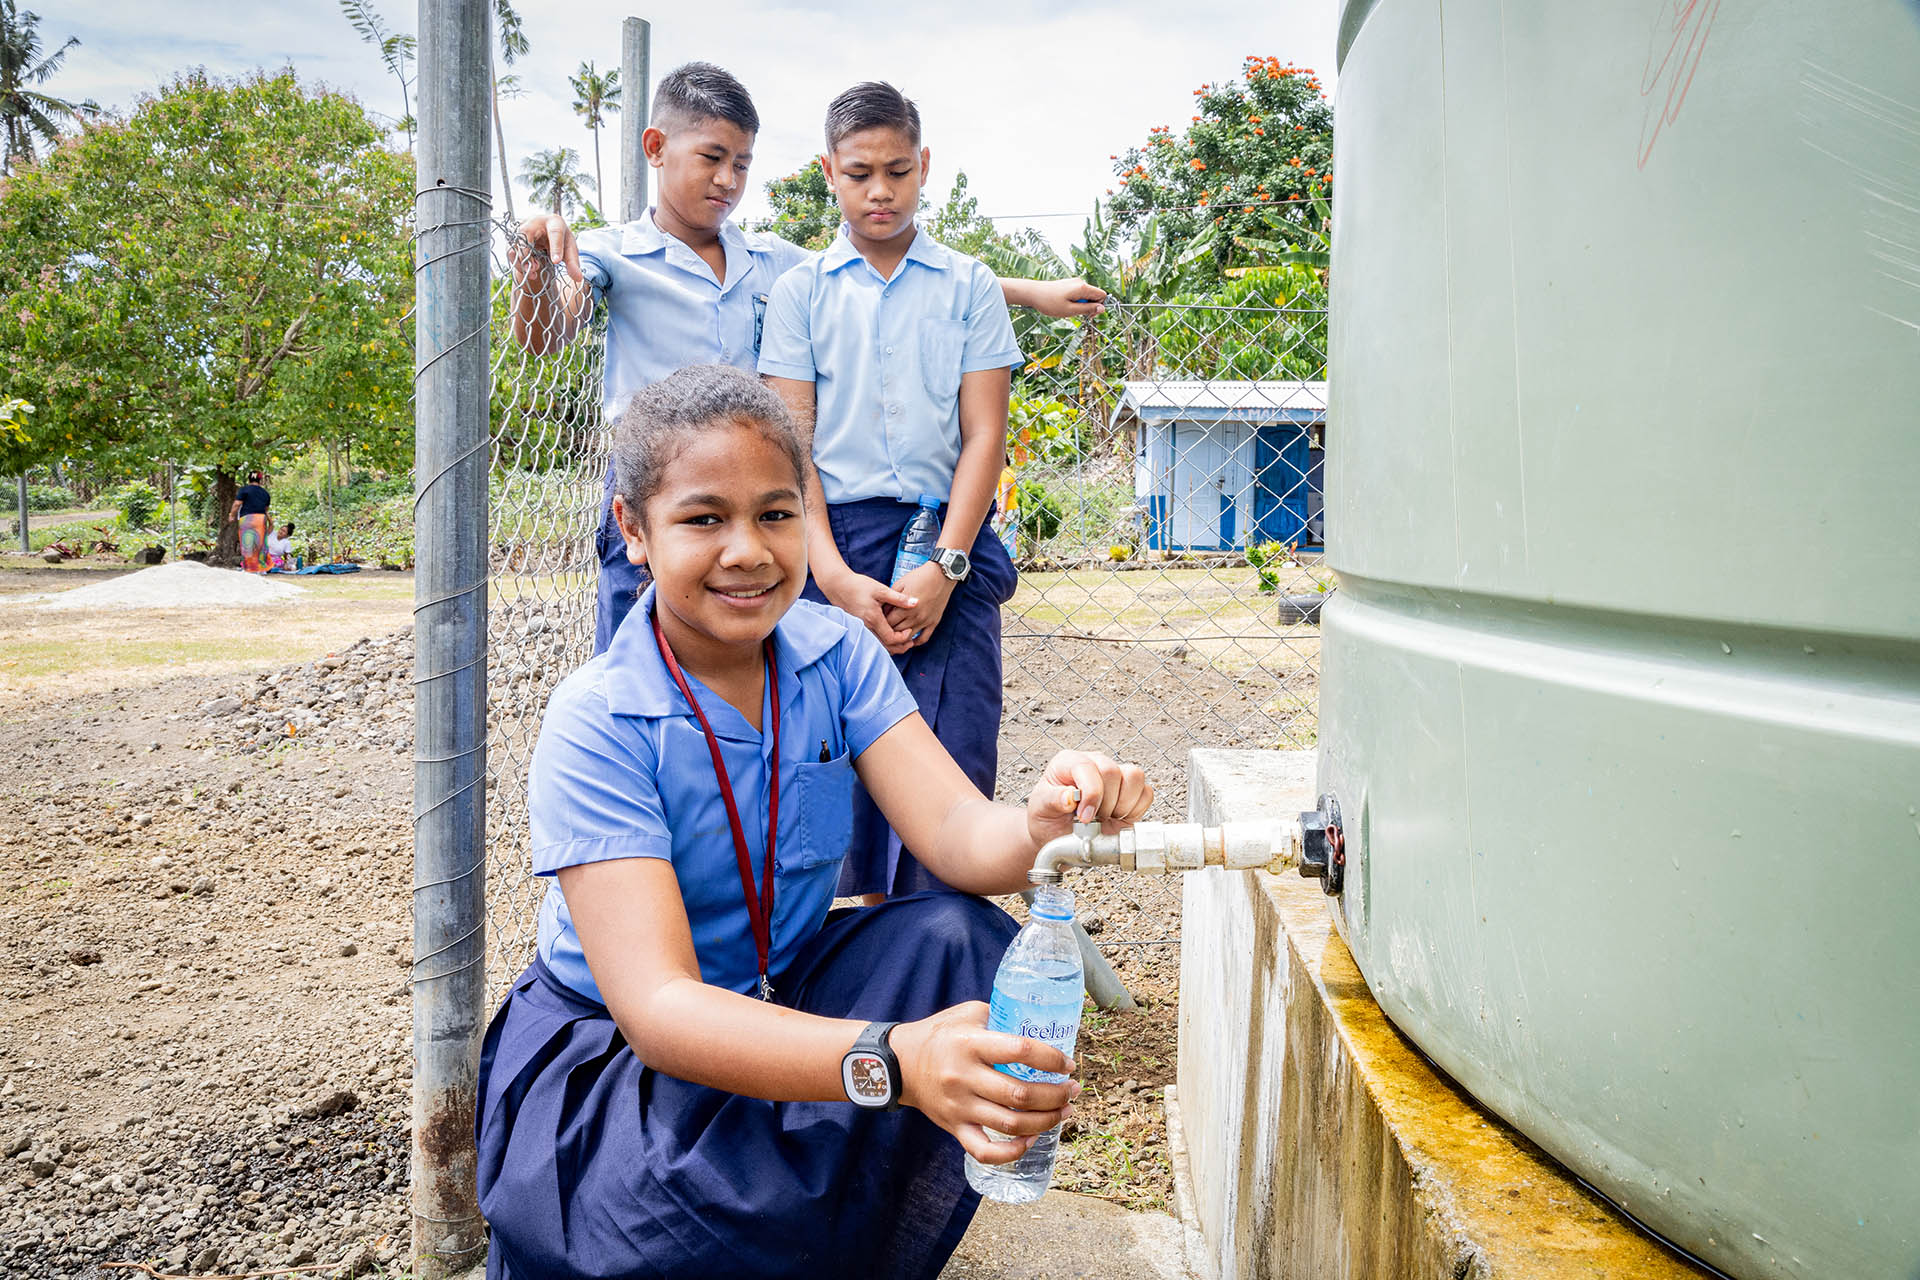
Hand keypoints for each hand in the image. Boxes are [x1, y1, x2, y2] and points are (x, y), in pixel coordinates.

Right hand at [511, 213, 582, 287]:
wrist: (547, 233)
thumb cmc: (560, 240)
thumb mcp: (570, 250)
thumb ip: (573, 264)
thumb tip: (578, 278)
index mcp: (554, 222)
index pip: (555, 232)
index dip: (556, 247)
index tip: (556, 261)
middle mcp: (535, 221)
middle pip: (526, 233)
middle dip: (528, 253)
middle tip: (535, 269)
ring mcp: (522, 228)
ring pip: (515, 243)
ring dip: (521, 260)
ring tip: (532, 272)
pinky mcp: (514, 237)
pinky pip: (510, 250)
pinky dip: (517, 263)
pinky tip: (528, 271)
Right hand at [822, 566, 916, 652]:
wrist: (837, 585)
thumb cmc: (858, 585)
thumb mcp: (880, 589)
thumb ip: (899, 598)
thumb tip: (916, 602)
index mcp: (873, 619)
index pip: (891, 638)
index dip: (903, 638)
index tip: (910, 631)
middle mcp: (866, 628)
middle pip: (886, 647)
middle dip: (900, 647)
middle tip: (911, 642)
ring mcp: (860, 630)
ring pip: (878, 646)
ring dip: (892, 647)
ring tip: (903, 642)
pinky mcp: (857, 629)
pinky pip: (872, 642)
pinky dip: (883, 643)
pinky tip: (889, 637)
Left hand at [881, 561, 955, 649]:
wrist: (941, 575)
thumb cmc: (919, 577)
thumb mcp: (900, 584)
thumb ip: (891, 600)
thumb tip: (883, 612)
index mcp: (905, 608)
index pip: (888, 623)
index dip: (881, 622)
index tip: (878, 620)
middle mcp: (915, 618)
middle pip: (897, 632)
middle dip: (889, 631)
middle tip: (883, 629)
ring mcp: (925, 621)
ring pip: (908, 637)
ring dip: (900, 638)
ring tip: (894, 636)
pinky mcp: (933, 623)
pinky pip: (924, 638)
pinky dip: (916, 642)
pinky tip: (909, 640)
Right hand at [892, 1002, 1079, 1164]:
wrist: (899, 1063)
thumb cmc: (939, 1034)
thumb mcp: (969, 1014)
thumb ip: (1001, 1017)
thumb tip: (1041, 1024)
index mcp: (971, 1044)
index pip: (1020, 1051)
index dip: (1051, 1058)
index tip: (1067, 1063)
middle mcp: (965, 1077)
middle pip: (1020, 1094)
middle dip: (1056, 1095)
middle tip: (1073, 1089)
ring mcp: (960, 1107)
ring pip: (1010, 1124)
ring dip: (1045, 1121)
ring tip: (1064, 1112)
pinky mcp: (954, 1127)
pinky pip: (984, 1151)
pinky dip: (1012, 1152)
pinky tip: (1031, 1139)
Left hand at [1026, 750, 1153, 845]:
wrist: (1057, 835)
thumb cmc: (1047, 818)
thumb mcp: (1040, 809)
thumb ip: (1052, 800)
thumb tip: (1069, 796)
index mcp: (1069, 762)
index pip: (1088, 767)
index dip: (1091, 794)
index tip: (1085, 818)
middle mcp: (1095, 763)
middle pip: (1113, 771)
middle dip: (1105, 803)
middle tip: (1092, 821)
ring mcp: (1115, 776)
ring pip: (1135, 777)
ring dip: (1122, 805)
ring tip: (1106, 817)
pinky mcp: (1131, 792)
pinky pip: (1146, 794)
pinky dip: (1135, 810)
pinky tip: (1117, 818)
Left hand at [1029, 277, 1106, 318]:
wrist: (1033, 293)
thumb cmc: (1049, 303)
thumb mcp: (1070, 310)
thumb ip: (1088, 309)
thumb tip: (1102, 308)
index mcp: (1082, 288)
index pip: (1102, 295)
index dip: (1099, 307)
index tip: (1088, 315)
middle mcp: (1080, 282)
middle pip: (1094, 295)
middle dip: (1089, 306)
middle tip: (1076, 314)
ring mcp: (1074, 282)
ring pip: (1086, 295)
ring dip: (1081, 305)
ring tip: (1068, 309)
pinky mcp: (1068, 284)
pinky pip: (1078, 294)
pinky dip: (1075, 301)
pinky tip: (1064, 305)